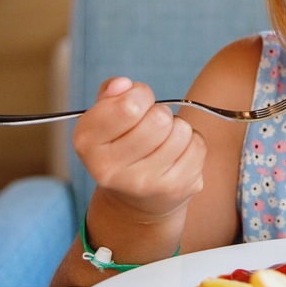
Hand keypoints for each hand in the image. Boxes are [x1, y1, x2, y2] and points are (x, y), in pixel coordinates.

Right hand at [71, 77, 205, 219]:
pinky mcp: (175, 189)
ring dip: (176, 129)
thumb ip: (111, 93)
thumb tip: (123, 84)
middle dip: (159, 113)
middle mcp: (111, 169)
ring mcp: (145, 183)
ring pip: (181, 130)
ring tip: (162, 142)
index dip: (139, 94)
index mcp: (88, 143)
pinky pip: (197, 146)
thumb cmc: (121, 145)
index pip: (128, 106)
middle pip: (159, 118)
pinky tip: (175, 156)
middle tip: (151, 125)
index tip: (136, 103)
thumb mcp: (105, 117)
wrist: (135, 202)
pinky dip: (191, 144)